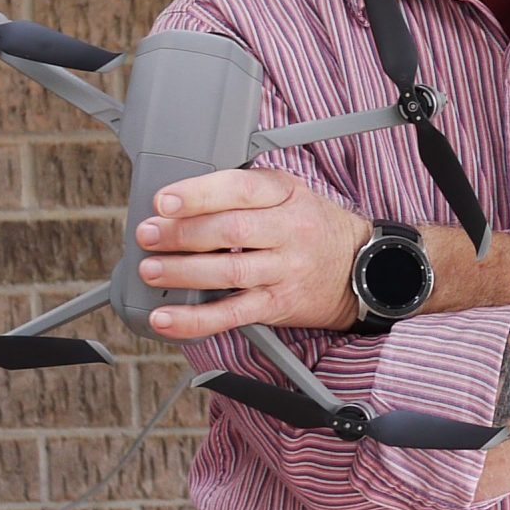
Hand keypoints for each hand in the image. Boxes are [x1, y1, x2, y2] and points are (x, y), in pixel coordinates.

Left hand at [135, 168, 371, 339]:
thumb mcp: (288, 193)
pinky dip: (196, 320)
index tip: (164, 201)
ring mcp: (284, 270)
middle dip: (181, 233)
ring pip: (229, 271)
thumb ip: (242, 192)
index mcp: (285, 194)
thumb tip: (178, 201)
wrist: (361, 268)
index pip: (240, 189)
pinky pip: (233, 314)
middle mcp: (288, 230)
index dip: (199, 195)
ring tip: (151, 270)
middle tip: (148, 235)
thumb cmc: (312, 226)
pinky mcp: (277, 305)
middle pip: (230, 230)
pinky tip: (167, 319)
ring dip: (183, 272)